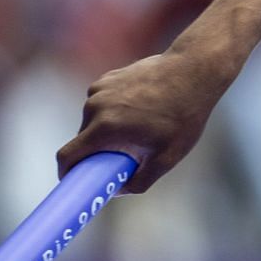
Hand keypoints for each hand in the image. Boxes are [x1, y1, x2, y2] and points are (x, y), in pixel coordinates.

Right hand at [56, 43, 238, 194]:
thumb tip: (117, 190)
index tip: (74, 182)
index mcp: (105, 127)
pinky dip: (113, 111)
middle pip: (83, 139)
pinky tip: (139, 109)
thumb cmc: (184, 115)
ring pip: (92, 121)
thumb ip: (140, 181)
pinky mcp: (107, 78)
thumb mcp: (168, 157)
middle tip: (121, 158)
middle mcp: (96, 106)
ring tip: (139, 129)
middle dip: (96, 152)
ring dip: (106, 130)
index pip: (67, 156)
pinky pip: (101, 103)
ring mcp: (100, 89)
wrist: (193, 70)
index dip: (66, 173)